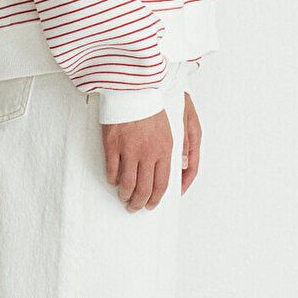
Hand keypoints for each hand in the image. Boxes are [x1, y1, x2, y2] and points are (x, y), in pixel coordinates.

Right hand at [100, 90, 200, 209]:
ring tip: (124, 198)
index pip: (162, 184)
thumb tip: (185, 168)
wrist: (132, 90)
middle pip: (144, 189)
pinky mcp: (112, 145)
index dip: (156, 198)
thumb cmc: (151, 108)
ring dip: (125, 195)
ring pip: (127, 184)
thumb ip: (179, 149)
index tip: (151, 205)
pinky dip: (112, 179)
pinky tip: (113, 181)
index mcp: (164, 150)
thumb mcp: (172, 128)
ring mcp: (129, 150)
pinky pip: (112, 170)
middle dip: (139, 203)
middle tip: (135, 207)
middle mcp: (148, 153)